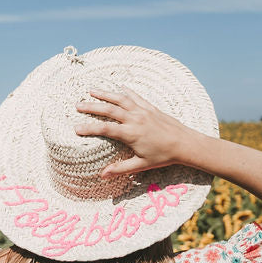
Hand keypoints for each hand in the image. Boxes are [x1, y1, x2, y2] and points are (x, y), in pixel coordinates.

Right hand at [73, 87, 195, 176]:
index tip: (76, 128)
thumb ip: (121, 169)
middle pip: (109, 110)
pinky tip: (120, 87)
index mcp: (130, 134)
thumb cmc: (163, 156)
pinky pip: (136, 97)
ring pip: (120, 99)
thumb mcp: (141, 164)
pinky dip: (126, 91)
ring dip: (105, 94)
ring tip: (92, 90)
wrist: (185, 143)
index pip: (105, 129)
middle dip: (92, 106)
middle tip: (77, 105)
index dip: (89, 127)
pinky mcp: (151, 108)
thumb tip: (102, 175)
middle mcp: (135, 119)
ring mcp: (143, 111)